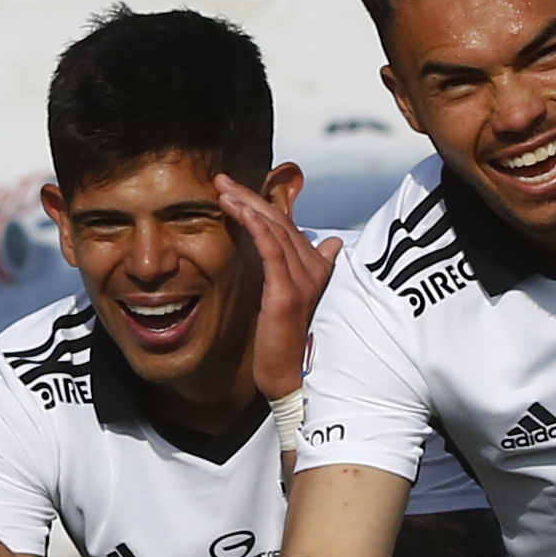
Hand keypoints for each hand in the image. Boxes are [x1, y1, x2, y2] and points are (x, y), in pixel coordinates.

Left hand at [214, 175, 340, 402]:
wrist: (289, 378)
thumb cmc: (284, 342)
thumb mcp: (291, 299)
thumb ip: (302, 270)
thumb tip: (334, 244)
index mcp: (312, 268)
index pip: (286, 224)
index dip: (261, 202)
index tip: (234, 188)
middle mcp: (311, 269)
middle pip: (279, 220)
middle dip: (249, 195)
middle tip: (221, 178)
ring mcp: (301, 280)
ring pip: (275, 229)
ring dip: (247, 204)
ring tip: (223, 189)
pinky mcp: (286, 293)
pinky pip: (272, 250)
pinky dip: (256, 226)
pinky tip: (238, 210)